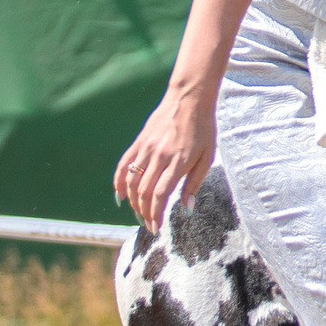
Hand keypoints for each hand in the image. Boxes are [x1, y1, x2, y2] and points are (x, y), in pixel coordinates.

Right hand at [115, 91, 214, 227]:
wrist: (189, 98)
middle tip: (147, 224)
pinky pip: (123, 164)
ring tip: (138, 213)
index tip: (156, 228)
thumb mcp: (207, 157)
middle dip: (143, 212)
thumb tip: (186, 209)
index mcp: (178, 161)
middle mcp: (159, 155)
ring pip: (131, 181)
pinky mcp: (139, 141)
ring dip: (132, 201)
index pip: (159, 194)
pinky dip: (119, 182)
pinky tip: (120, 195)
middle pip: (143, 191)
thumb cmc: (203, 128)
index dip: (155, 214)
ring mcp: (146, 148)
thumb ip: (194, 183)